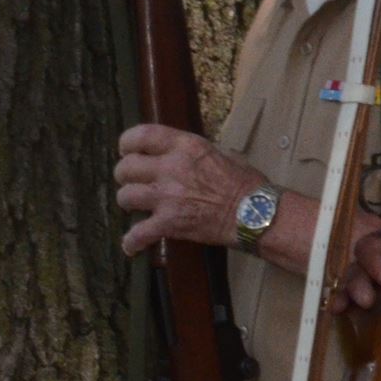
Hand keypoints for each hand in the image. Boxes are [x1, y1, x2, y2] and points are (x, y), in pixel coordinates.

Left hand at [114, 125, 262, 254]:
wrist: (255, 213)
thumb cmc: (245, 183)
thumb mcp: (220, 153)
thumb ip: (194, 152)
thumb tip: (181, 153)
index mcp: (185, 146)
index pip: (142, 135)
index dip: (127, 143)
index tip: (126, 150)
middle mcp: (171, 168)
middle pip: (126, 167)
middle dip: (125, 175)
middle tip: (132, 181)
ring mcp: (167, 196)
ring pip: (125, 196)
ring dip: (127, 202)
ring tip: (134, 206)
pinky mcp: (169, 223)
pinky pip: (138, 233)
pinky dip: (132, 242)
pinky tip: (131, 245)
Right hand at [342, 221, 380, 309]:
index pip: (377, 244)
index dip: (377, 261)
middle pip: (360, 262)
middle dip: (360, 280)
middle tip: (370, 300)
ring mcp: (377, 282)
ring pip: (353, 280)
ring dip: (350, 293)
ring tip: (352, 307)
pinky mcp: (375, 306)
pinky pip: (352, 302)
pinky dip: (342, 305)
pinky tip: (337, 311)